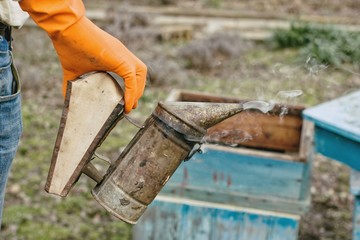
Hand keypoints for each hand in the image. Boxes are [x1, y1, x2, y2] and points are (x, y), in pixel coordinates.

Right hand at [20, 0, 146, 112]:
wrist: (65, 29)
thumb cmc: (68, 46)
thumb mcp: (72, 70)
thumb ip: (72, 85)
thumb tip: (67, 100)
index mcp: (115, 56)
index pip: (131, 72)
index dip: (132, 87)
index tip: (126, 102)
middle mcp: (122, 54)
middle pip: (140, 74)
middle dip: (138, 90)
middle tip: (130, 106)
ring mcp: (123, 55)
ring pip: (140, 75)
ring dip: (138, 91)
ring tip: (129, 106)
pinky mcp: (121, 59)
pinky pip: (132, 78)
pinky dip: (132, 92)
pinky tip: (127, 104)